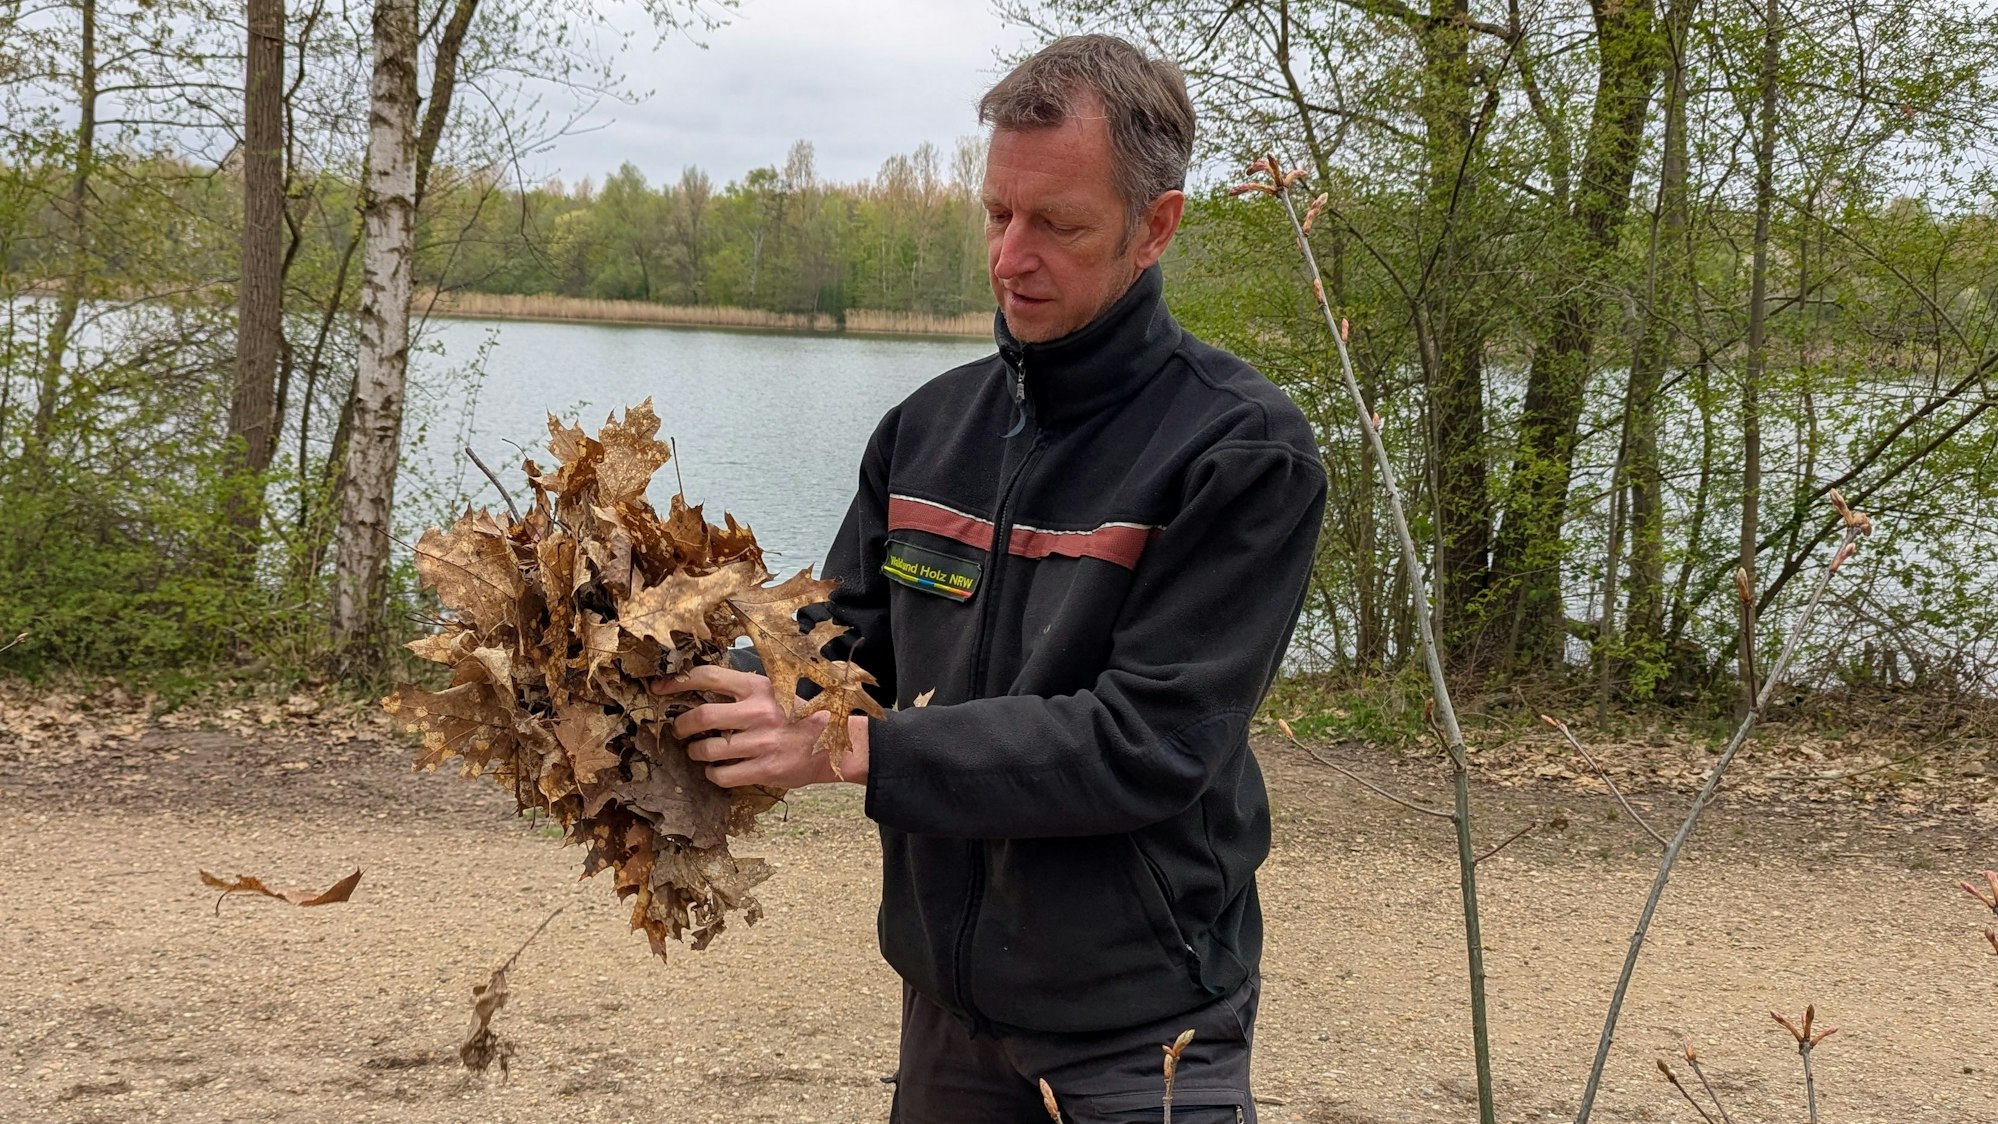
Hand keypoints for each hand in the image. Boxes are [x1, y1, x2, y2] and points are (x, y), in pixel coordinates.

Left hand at [650, 665, 869, 788]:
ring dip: (695, 753)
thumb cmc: (795, 715)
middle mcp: (757, 712)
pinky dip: (712, 773)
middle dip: (681, 727)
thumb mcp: (772, 692)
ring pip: (706, 751)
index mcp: (757, 687)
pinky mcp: (764, 769)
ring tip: (698, 752)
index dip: (676, 683)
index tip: (658, 689)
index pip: (706, 677)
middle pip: (699, 718)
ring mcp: (760, 743)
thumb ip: (739, 691)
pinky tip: (717, 769)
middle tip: (680, 730)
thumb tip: (695, 691)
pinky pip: (721, 775)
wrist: (834, 743)